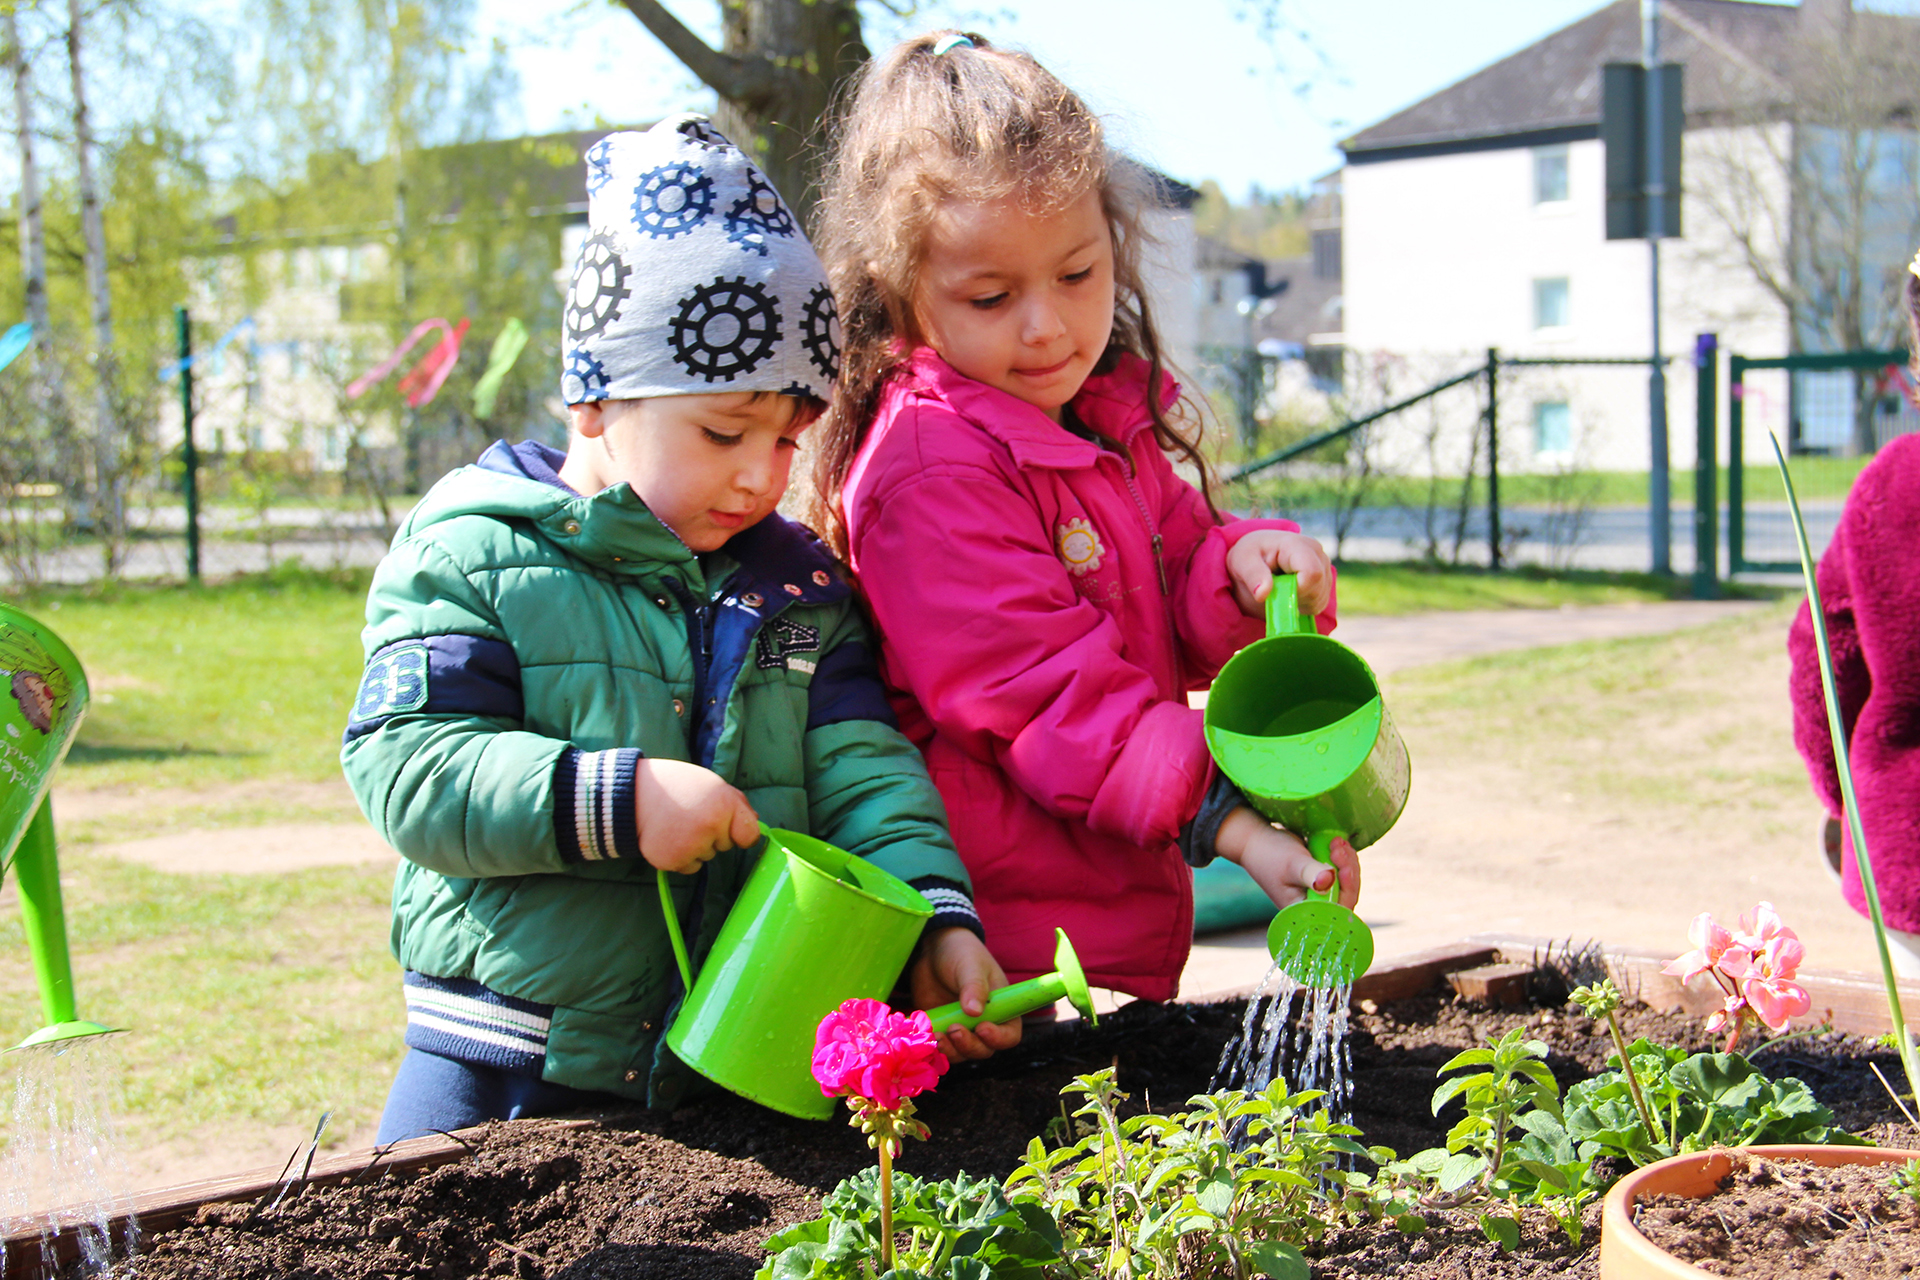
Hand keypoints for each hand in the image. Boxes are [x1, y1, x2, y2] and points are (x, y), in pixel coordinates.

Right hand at [634, 758, 759, 874]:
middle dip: (713, 835)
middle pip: (726, 846)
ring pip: (707, 857)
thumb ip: (736, 803)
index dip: (741, 833)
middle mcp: (711, 826)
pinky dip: (682, 857)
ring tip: (677, 825)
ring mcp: (692, 845)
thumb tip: (755, 824)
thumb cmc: (677, 786)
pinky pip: (690, 867)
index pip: (750, 835)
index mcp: (725, 804)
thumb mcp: (711, 784)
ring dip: (696, 846)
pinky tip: (669, 838)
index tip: (732, 830)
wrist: (634, 794)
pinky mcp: (674, 860)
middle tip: (691, 816)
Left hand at [909, 926, 1022, 1062]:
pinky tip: (925, 1036)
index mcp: (1001, 1009)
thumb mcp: (970, 965)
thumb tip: (974, 1012)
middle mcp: (984, 1024)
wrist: (934, 949)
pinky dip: (933, 1046)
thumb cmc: (961, 952)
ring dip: (950, 1050)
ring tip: (937, 1035)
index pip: (1009, 1035)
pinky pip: (939, 1048)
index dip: (998, 1038)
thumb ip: (974, 987)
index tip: (982, 1027)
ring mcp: (961, 1028)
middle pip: (983, 1050)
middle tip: (954, 1029)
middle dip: (969, 1045)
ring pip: (961, 1053)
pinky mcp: (940, 1030)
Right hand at [1214, 807, 1359, 910]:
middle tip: (1338, 848)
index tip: (1343, 868)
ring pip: (1346, 882)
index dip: (1347, 890)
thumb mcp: (1292, 863)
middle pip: (1346, 895)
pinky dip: (1343, 858)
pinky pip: (1341, 872)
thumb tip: (1329, 881)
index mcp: (1305, 910)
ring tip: (1336, 843)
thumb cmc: (1270, 854)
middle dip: (1347, 870)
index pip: (1338, 910)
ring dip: (1346, 861)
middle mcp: (1314, 905)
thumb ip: (1310, 873)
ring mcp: (1318, 892)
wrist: (1257, 841)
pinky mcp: (1321, 879)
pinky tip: (1336, 844)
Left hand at [1225, 530, 1332, 621]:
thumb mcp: (1242, 562)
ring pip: (1319, 599)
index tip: (1276, 591)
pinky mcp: (1326, 579)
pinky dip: (1303, 605)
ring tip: (1280, 588)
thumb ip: (1253, 575)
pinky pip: (1319, 604)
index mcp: (1297, 544)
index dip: (1296, 591)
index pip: (1312, 574)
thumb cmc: (1249, 557)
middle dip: (1294, 599)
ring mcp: (1324, 565)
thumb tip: (1262, 594)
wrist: (1256, 556)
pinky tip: (1289, 592)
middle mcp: (1317, 552)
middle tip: (1274, 589)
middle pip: (1317, 590)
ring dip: (1297, 603)